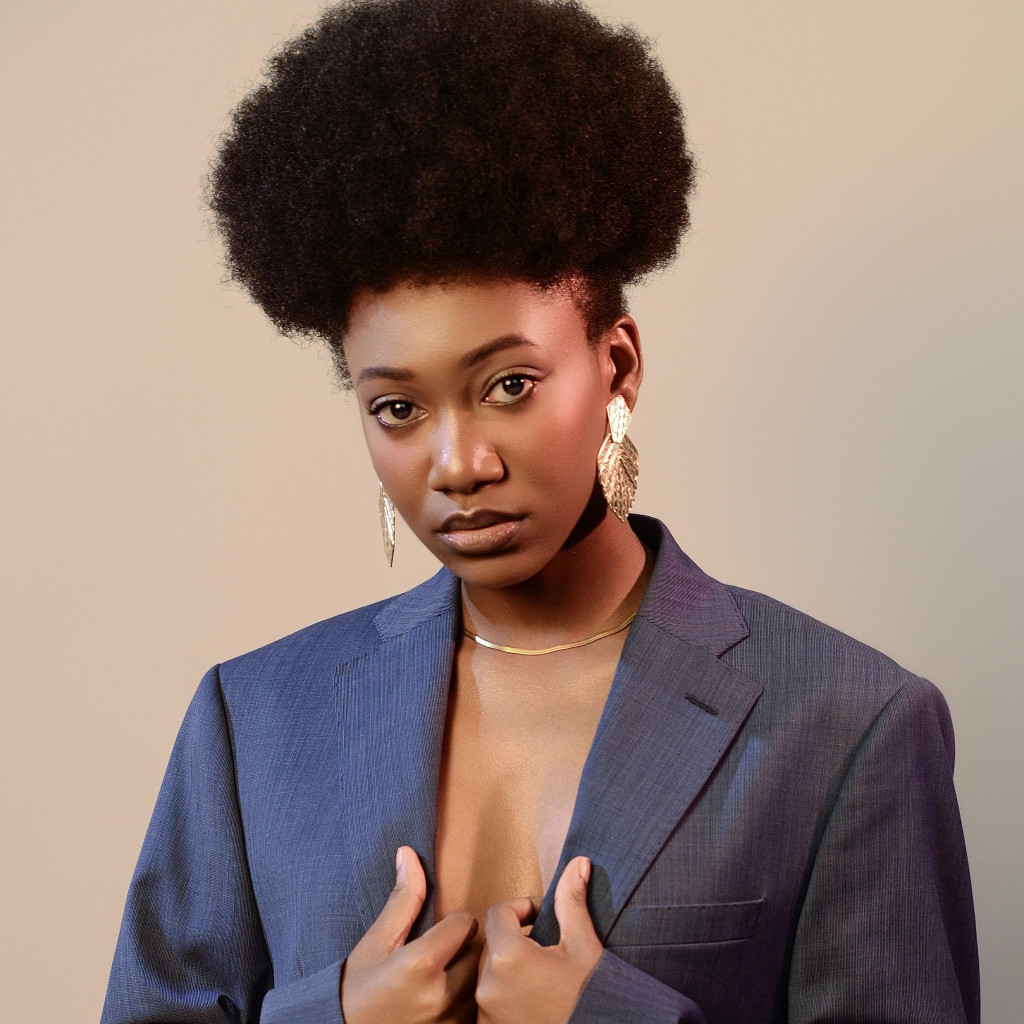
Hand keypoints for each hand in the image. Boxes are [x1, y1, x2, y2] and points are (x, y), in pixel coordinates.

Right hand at [340, 846, 479, 1023]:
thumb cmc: (357, 990)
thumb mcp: (376, 942)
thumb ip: (402, 899)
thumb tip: (408, 853)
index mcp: (420, 965)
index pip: (465, 923)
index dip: (452, 922)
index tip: (438, 931)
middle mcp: (441, 995)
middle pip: (478, 951)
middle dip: (464, 947)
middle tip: (444, 953)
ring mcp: (451, 1020)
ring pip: (482, 980)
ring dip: (470, 973)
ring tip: (446, 976)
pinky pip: (478, 1008)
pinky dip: (469, 999)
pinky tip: (447, 998)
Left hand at [476, 856, 603, 1023]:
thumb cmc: (590, 999)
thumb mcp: (585, 947)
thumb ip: (572, 902)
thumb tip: (577, 864)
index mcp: (508, 957)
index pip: (497, 912)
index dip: (521, 908)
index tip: (542, 917)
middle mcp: (488, 984)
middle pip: (493, 941)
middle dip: (517, 937)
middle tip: (547, 947)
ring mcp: (485, 1010)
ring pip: (490, 970)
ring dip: (511, 965)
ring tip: (542, 973)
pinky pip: (490, 997)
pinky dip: (507, 991)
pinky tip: (534, 995)